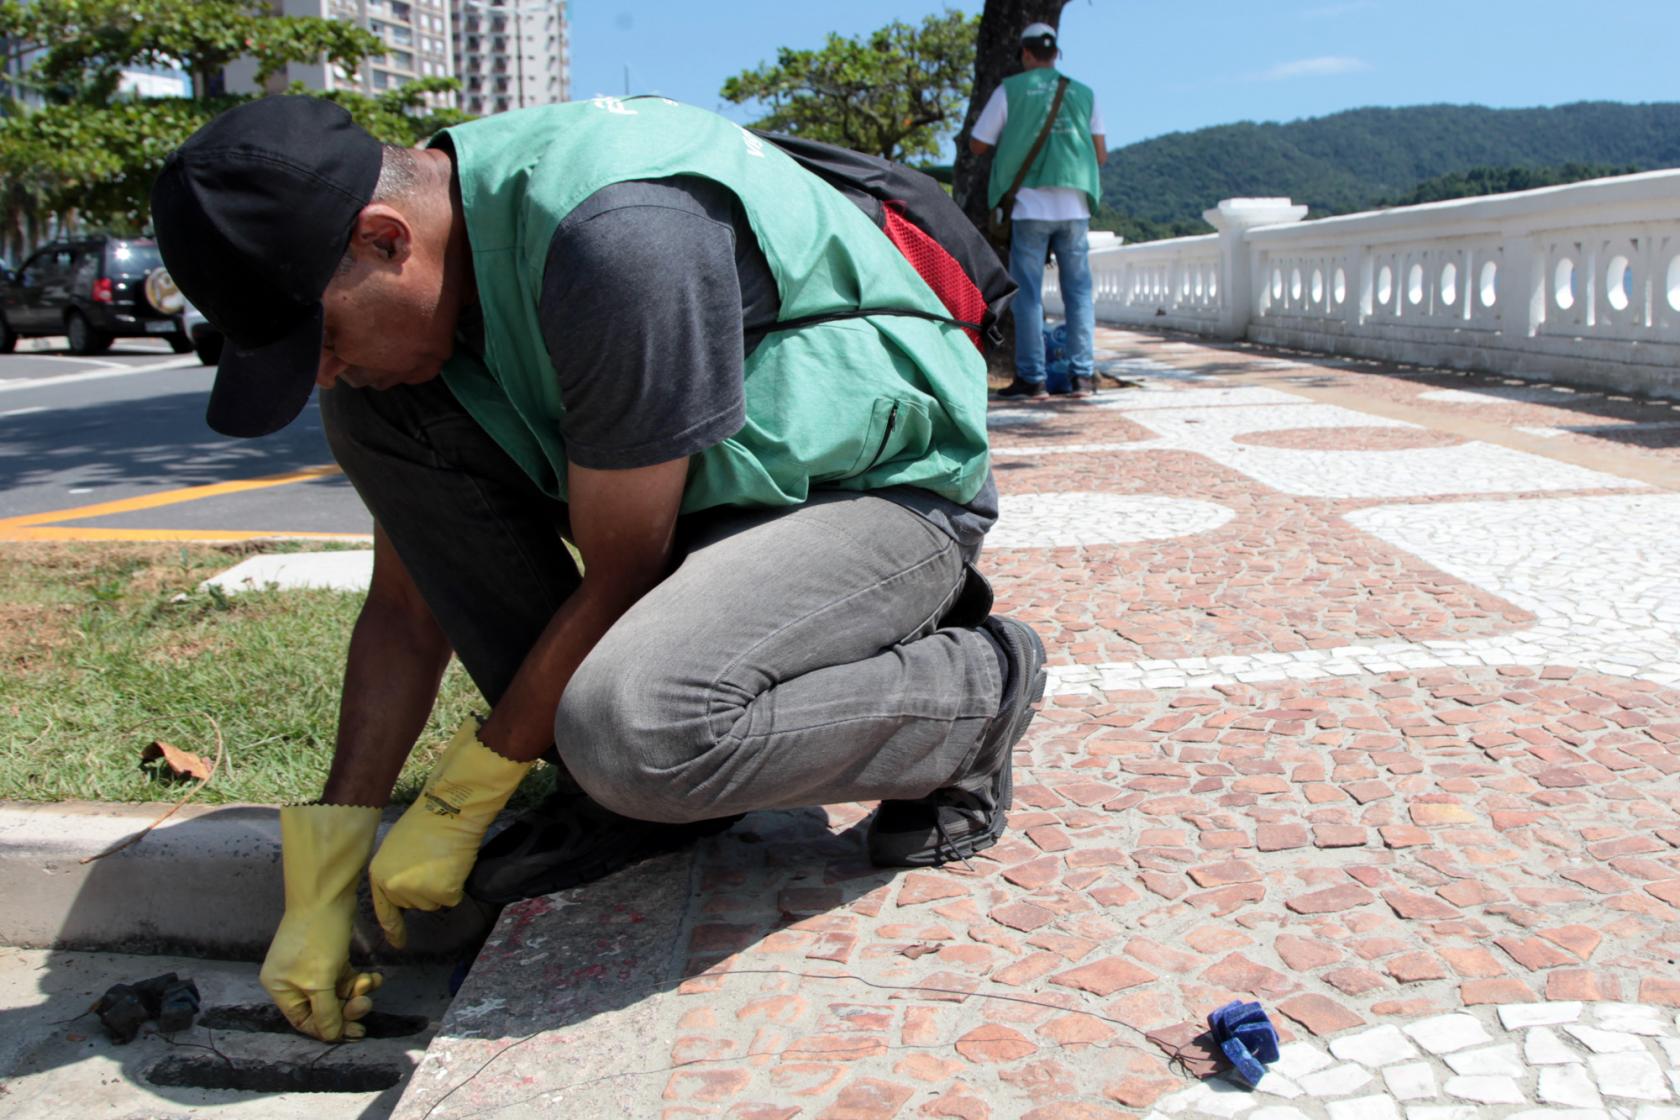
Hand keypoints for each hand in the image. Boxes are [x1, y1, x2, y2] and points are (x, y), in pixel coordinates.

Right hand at [259, 804, 382, 1040]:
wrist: (327, 894)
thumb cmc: (317, 938)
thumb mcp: (319, 981)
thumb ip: (325, 1013)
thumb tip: (331, 1036)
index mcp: (279, 988)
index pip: (304, 1021)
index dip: (329, 1029)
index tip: (356, 1032)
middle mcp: (291, 979)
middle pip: (322, 1008)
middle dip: (346, 1008)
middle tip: (366, 1005)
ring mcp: (310, 966)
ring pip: (336, 992)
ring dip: (356, 992)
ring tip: (370, 984)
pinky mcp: (328, 954)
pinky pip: (343, 977)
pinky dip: (359, 979)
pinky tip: (374, 977)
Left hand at [369, 718, 531, 947]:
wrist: (448, 809)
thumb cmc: (426, 822)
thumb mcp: (397, 850)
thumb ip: (396, 872)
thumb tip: (406, 889)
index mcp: (379, 875)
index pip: (385, 910)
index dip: (394, 929)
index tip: (399, 945)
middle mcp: (394, 888)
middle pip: (415, 904)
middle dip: (427, 888)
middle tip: (434, 860)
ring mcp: (417, 893)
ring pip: (434, 902)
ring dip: (442, 885)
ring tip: (443, 858)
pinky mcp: (441, 894)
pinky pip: (452, 898)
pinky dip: (457, 884)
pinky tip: (454, 864)